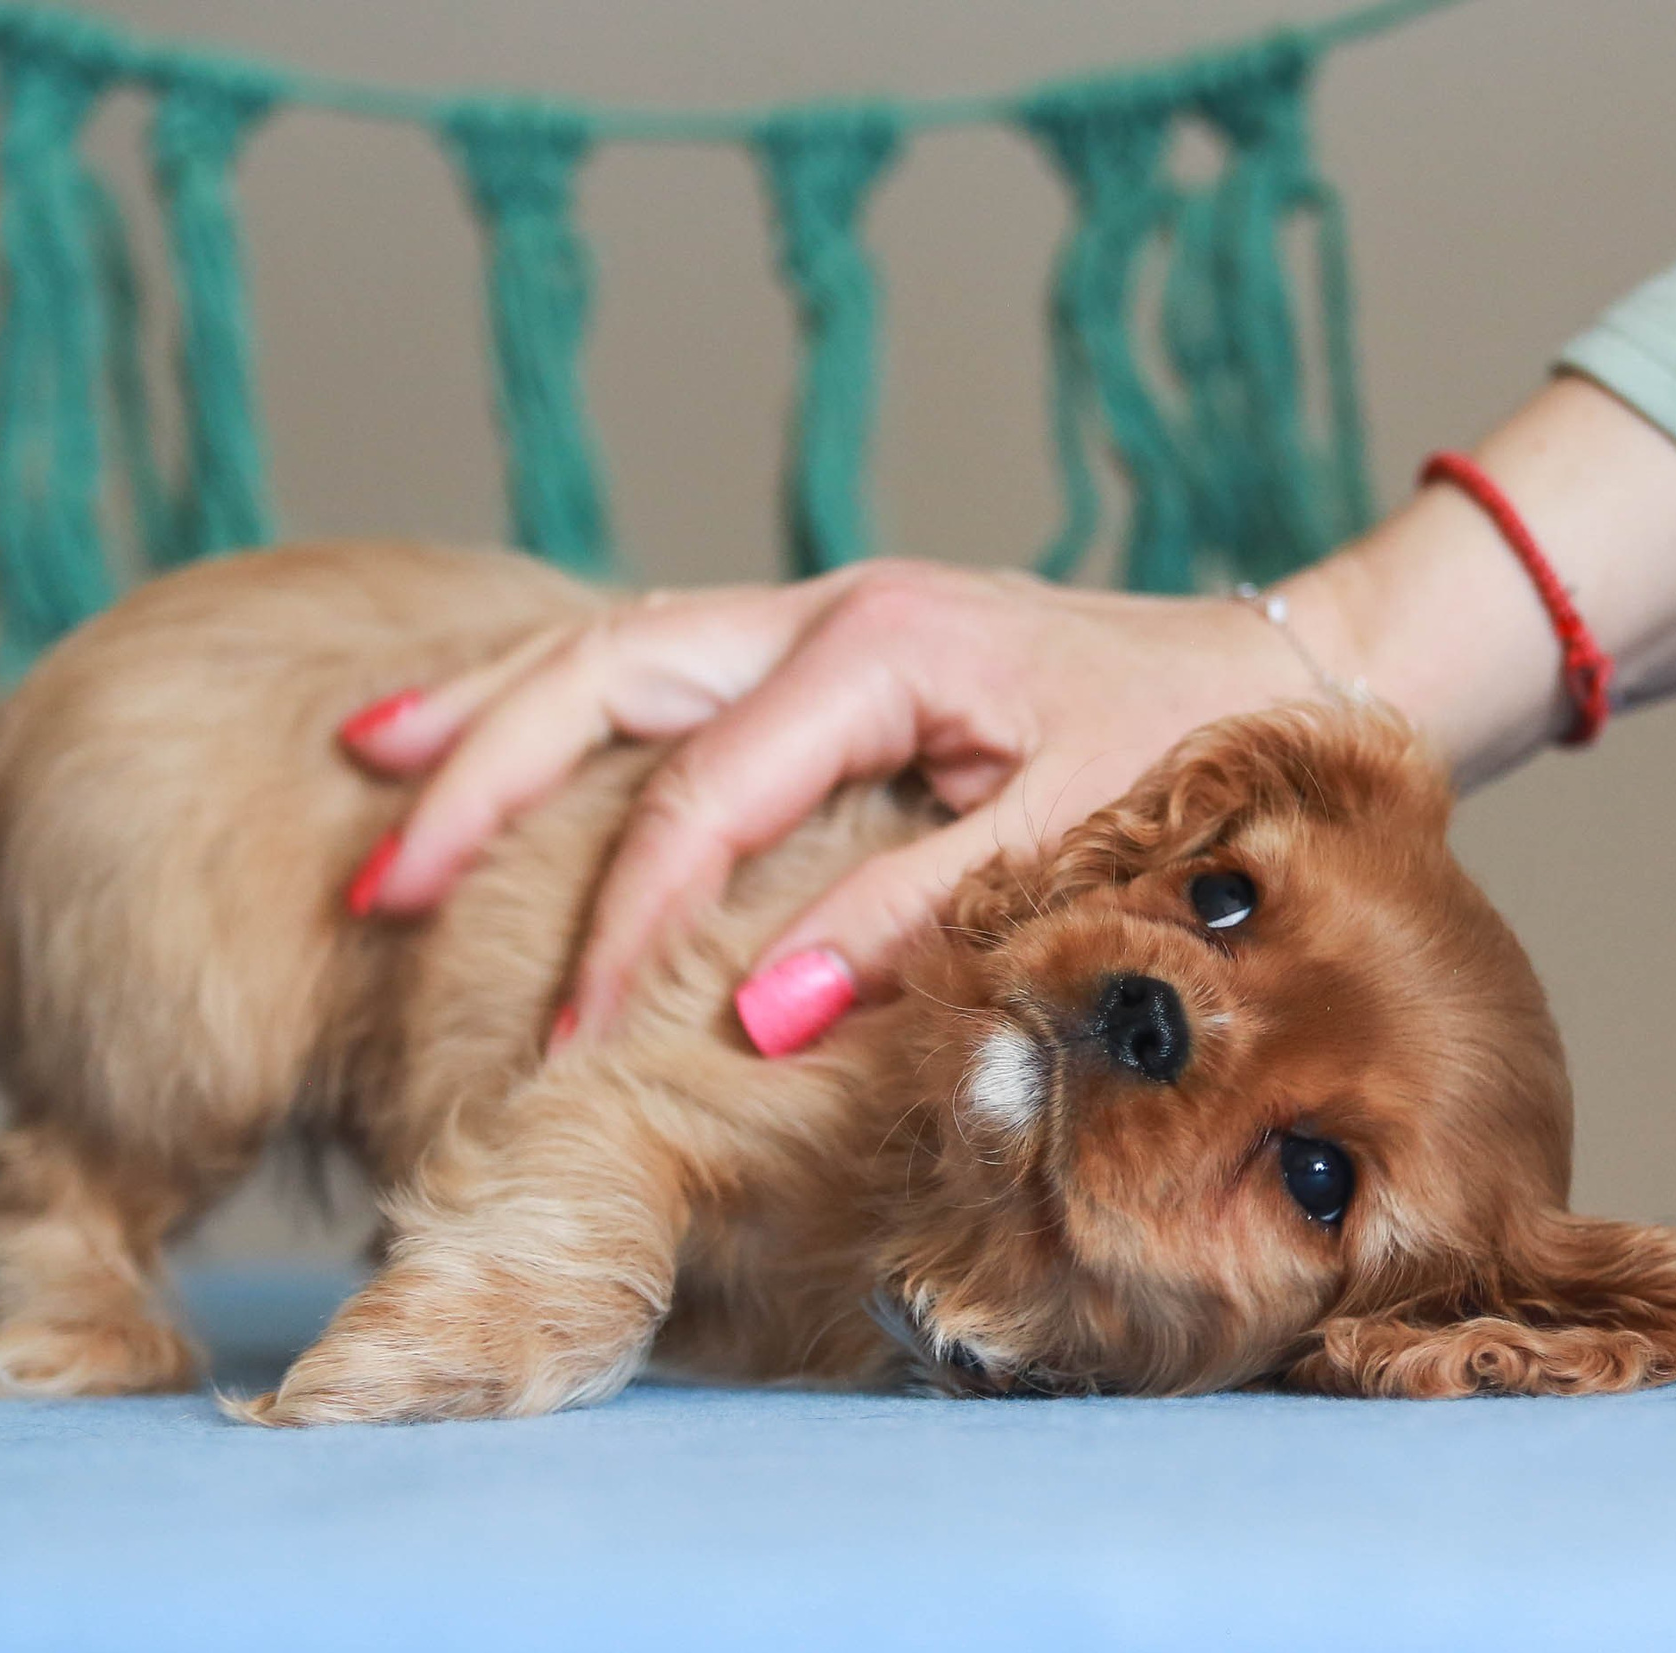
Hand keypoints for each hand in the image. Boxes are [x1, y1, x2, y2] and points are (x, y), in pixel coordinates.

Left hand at [341, 378, 1675, 1057]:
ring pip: (719, 726)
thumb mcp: (925, 766)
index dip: (479, 743)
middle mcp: (850, 616)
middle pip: (619, 666)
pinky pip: (900, 841)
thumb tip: (675, 945)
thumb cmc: (1101, 739)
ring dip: (607, 850)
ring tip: (511, 962)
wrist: (1303, 688)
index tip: (372, 826)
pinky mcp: (1032, 749)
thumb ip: (800, 810)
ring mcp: (933, 660)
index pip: (608, 665)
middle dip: (482, 776)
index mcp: (814, 623)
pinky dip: (820, 920)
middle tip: (375, 890)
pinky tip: (758, 1012)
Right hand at [342, 559, 1331, 1051]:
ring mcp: (813, 614)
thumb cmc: (1190, 753)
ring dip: (489, 710)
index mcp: (880, 648)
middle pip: (604, 673)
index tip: (576, 1047)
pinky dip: (558, 697)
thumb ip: (905, 915)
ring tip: (367, 761)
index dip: (627, 925)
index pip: (701, 796)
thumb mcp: (1063, 839)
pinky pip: (657, 660)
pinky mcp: (819, 643)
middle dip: (480, 779)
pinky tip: (488, 728)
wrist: (1281, 667)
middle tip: (381, 885)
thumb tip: (750, 1014)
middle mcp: (824, 610)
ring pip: (609, 644)